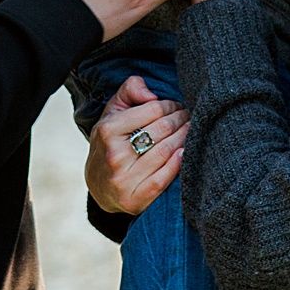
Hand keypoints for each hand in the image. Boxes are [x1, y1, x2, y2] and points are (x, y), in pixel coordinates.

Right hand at [85, 76, 188, 215]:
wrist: (99, 185)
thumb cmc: (111, 141)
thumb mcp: (113, 111)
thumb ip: (130, 90)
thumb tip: (152, 95)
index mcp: (107, 130)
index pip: (153, 110)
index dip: (170, 105)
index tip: (177, 106)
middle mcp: (114, 155)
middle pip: (162, 129)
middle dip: (181, 119)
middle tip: (189, 116)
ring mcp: (124, 180)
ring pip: (166, 151)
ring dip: (185, 137)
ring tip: (191, 130)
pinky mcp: (134, 200)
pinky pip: (164, 178)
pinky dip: (179, 164)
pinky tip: (186, 152)